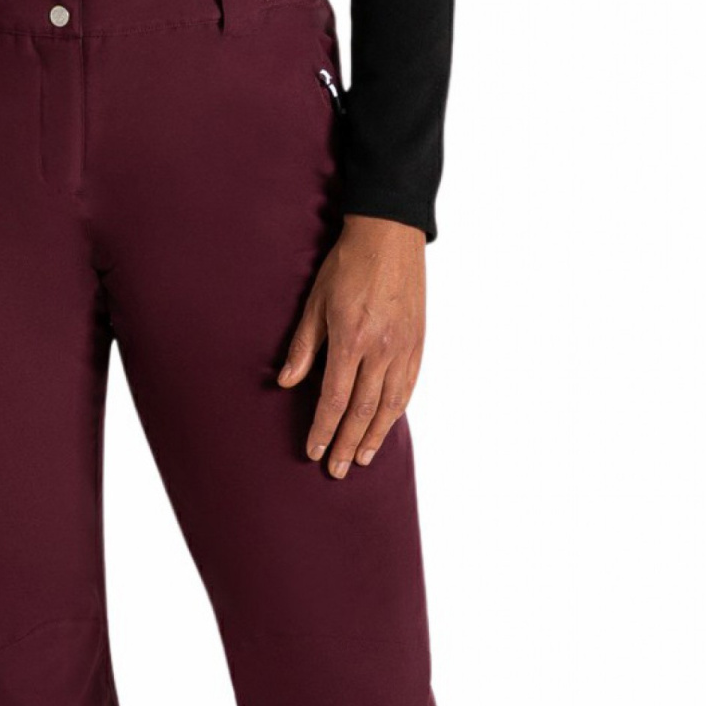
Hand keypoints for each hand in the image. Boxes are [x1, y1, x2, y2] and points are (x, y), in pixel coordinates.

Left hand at [277, 215, 426, 476]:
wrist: (389, 235)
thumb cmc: (347, 264)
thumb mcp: (315, 301)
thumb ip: (303, 346)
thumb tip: (287, 383)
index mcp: (352, 339)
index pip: (335, 399)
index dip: (322, 430)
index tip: (312, 451)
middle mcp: (381, 349)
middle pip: (363, 411)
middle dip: (346, 444)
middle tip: (334, 470)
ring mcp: (404, 348)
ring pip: (389, 405)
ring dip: (374, 437)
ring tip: (360, 459)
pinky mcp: (418, 343)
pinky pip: (408, 387)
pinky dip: (396, 412)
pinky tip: (385, 426)